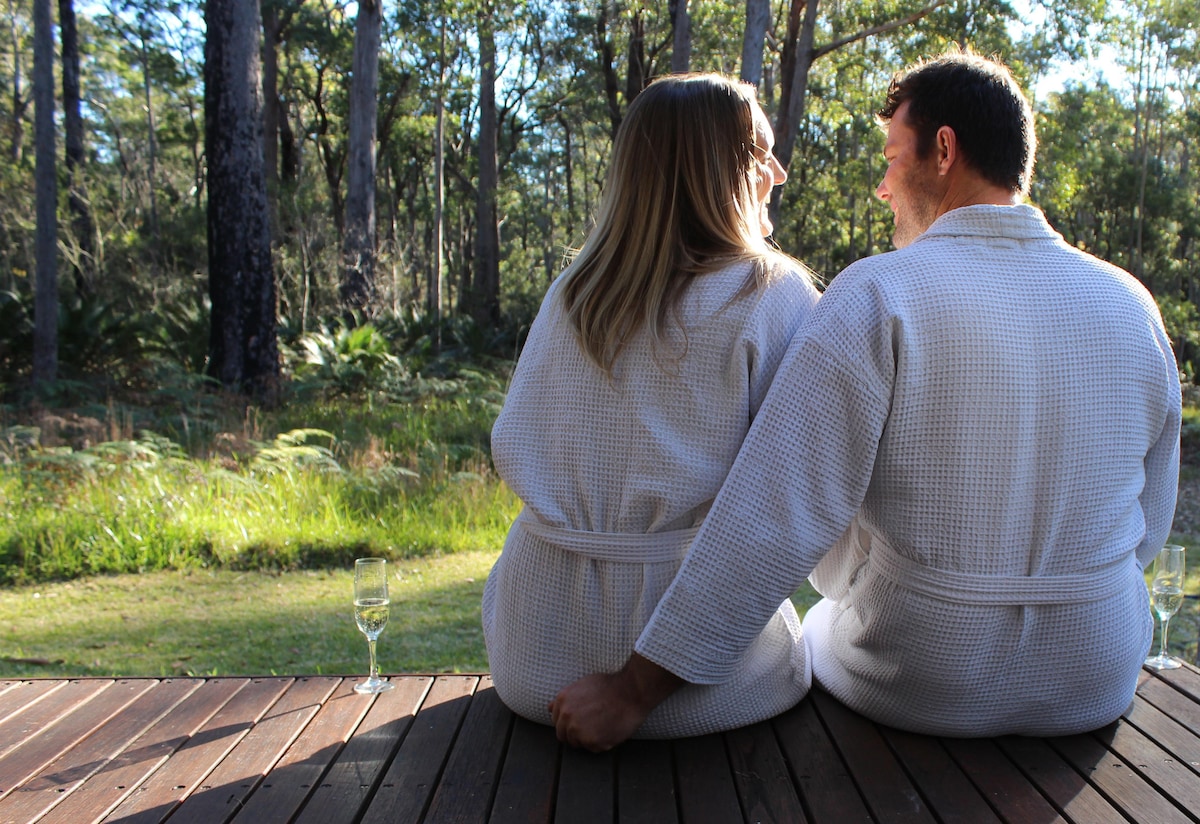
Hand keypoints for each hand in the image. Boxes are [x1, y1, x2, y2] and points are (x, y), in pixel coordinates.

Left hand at [549, 653, 683, 751]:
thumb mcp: (582, 684)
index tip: (582, 720)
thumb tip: (549, 708)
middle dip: (576, 734)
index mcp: (562, 701)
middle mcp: (566, 717)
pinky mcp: (592, 742)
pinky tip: (611, 729)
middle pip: (564, 736)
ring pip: (579, 744)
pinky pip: (594, 749)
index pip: (557, 722)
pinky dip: (602, 743)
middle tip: (594, 726)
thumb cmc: (609, 686)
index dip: (569, 722)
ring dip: (589, 739)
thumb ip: (565, 699)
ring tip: (604, 725)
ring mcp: (578, 730)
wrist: (631, 691)